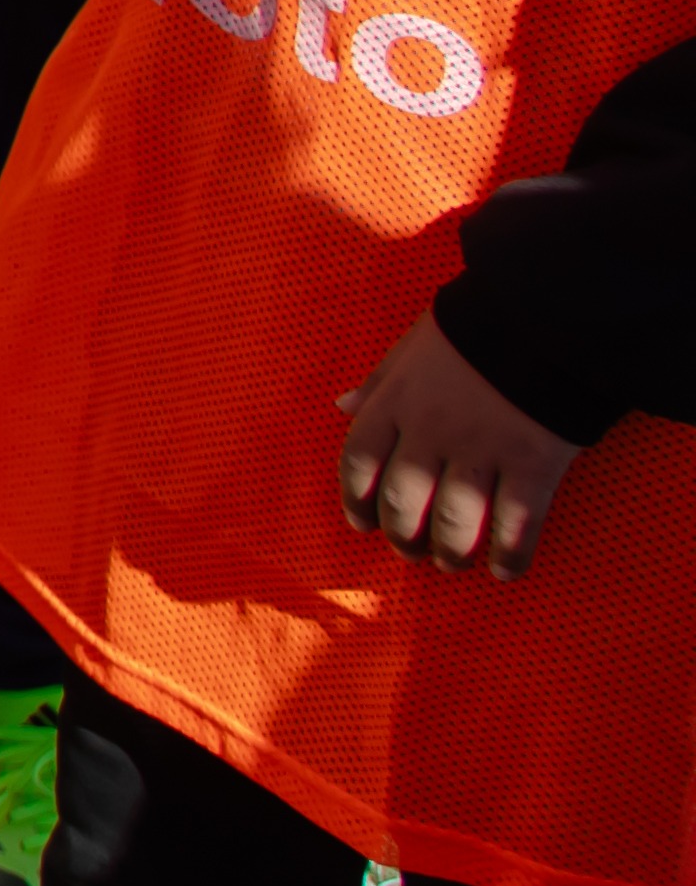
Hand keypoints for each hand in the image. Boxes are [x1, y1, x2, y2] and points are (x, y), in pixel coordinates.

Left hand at [334, 314, 581, 577]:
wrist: (544, 316)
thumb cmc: (474, 330)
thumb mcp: (413, 346)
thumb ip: (378, 382)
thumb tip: (341, 406)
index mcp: (396, 401)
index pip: (358, 462)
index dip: (356, 500)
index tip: (363, 524)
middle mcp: (431, 431)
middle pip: (404, 502)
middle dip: (403, 536)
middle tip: (412, 552)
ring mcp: (483, 450)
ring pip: (456, 522)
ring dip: (451, 553)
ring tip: (452, 564)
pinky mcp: (533, 464)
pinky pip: (517, 524)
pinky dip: (511, 554)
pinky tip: (507, 570)